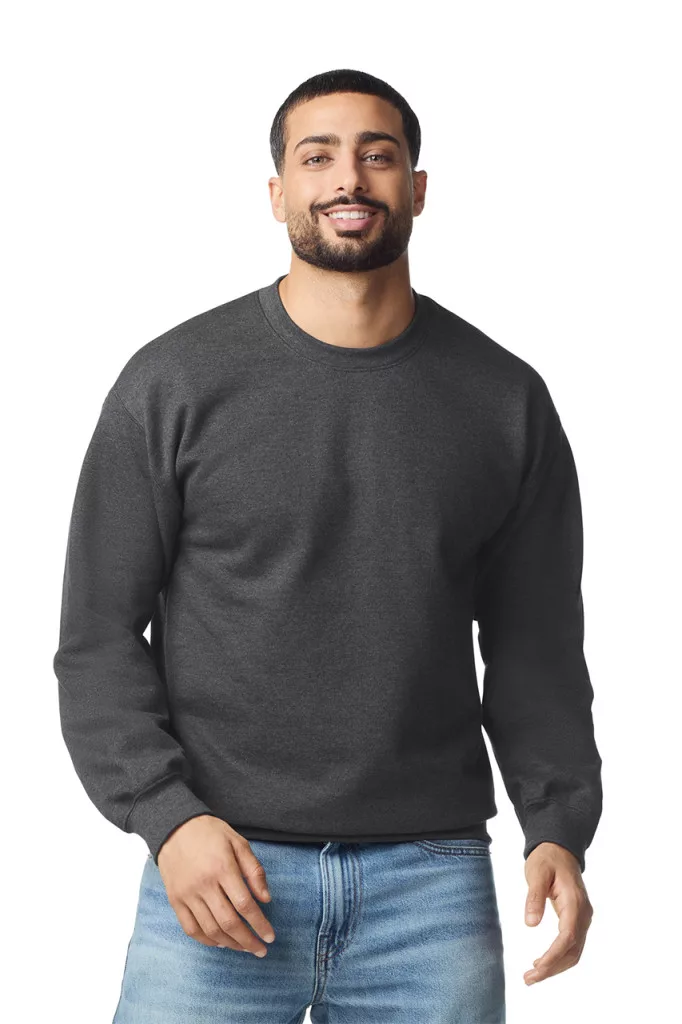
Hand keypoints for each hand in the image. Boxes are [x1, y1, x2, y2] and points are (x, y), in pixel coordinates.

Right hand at [156, 814, 275, 956]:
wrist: (175, 827)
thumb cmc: (210, 833)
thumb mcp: (238, 842)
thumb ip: (254, 870)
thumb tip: (266, 899)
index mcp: (222, 868)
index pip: (245, 905)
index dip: (260, 924)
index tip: (270, 937)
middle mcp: (204, 885)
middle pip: (229, 922)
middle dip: (248, 941)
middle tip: (261, 950)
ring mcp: (187, 894)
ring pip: (210, 930)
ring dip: (230, 944)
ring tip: (244, 948)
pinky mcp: (175, 900)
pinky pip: (190, 929)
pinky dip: (206, 940)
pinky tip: (220, 943)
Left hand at [523, 842, 593, 985]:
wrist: (559, 849)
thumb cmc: (547, 859)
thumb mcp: (536, 872)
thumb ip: (534, 897)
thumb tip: (530, 924)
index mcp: (575, 902)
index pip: (567, 937)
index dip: (553, 957)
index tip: (536, 969)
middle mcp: (583, 913)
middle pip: (572, 950)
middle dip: (552, 968)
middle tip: (528, 979)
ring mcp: (583, 918)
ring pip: (574, 951)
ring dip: (555, 966)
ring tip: (532, 975)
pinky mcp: (577, 920)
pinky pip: (572, 945)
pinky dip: (559, 957)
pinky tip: (542, 962)